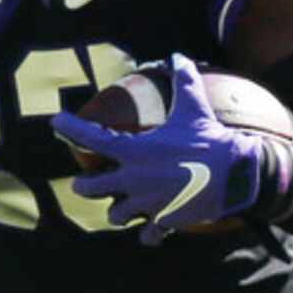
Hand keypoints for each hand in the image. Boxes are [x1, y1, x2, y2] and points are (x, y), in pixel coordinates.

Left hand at [53, 56, 275, 245]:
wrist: (236, 174)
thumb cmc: (210, 139)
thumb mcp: (193, 108)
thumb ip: (183, 80)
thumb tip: (178, 57)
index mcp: (135, 150)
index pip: (91, 137)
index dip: (70, 128)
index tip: (56, 122)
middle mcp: (134, 179)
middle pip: (89, 188)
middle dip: (85, 186)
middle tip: (86, 182)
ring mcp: (148, 203)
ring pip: (115, 216)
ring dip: (118, 211)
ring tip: (124, 207)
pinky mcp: (165, 220)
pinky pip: (147, 236)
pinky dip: (148, 234)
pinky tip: (152, 229)